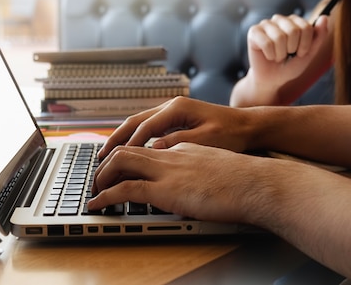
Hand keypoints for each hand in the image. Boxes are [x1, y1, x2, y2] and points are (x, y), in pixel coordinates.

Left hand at [90, 142, 265, 222]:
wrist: (257, 183)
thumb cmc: (247, 180)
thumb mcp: (218, 169)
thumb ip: (200, 172)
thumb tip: (194, 187)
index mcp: (184, 148)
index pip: (147, 147)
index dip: (128, 156)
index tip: (118, 166)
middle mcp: (171, 153)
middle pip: (128, 148)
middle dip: (107, 162)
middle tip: (97, 176)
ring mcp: (167, 169)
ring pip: (120, 162)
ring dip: (102, 176)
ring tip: (93, 190)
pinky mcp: (165, 189)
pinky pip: (124, 189)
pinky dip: (105, 195)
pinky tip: (97, 204)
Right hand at [97, 97, 249, 159]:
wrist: (249, 126)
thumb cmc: (231, 134)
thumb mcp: (206, 140)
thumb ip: (179, 143)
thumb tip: (153, 148)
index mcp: (177, 109)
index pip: (144, 127)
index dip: (128, 144)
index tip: (113, 161)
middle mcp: (171, 106)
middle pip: (134, 121)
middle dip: (116, 138)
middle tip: (100, 156)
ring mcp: (172, 111)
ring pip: (138, 122)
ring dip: (122, 137)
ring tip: (107, 154)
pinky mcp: (175, 119)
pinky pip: (147, 127)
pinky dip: (134, 137)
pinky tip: (128, 150)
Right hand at [247, 14, 329, 91]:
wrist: (272, 79)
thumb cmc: (289, 65)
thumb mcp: (308, 53)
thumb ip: (318, 36)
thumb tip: (325, 18)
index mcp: (293, 21)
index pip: (306, 27)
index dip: (305, 45)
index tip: (300, 53)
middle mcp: (279, 19)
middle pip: (293, 30)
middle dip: (292, 49)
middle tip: (286, 55)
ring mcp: (265, 24)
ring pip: (279, 37)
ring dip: (280, 54)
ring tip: (277, 56)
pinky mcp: (253, 32)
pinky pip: (267, 43)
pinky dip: (270, 55)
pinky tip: (268, 56)